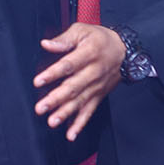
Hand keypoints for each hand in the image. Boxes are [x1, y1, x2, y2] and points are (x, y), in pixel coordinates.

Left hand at [33, 23, 123, 140]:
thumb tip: (46, 44)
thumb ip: (64, 39)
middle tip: (40, 107)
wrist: (125, 51)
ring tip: (52, 121)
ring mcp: (96, 86)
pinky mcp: (99, 96)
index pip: (68, 65)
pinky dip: (80, 124)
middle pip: (73, 87)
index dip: (53, 74)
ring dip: (65, 113)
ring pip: (80, 102)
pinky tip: (70, 134)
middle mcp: (93, 72)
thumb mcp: (83, 30)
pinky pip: (89, 112)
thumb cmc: (100, 39)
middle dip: (55, 99)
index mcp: (88, 53)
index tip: (38, 81)